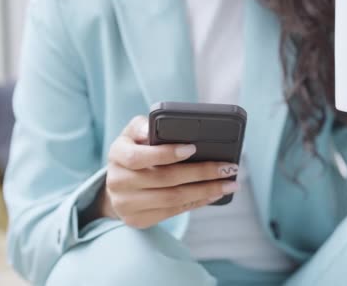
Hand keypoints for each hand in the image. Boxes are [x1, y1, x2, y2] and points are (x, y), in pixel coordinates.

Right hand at [97, 116, 239, 228]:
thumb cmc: (134, 151)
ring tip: (229, 183)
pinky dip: (197, 202)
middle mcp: (118, 182)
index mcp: (117, 155)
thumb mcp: (133, 134)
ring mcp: (126, 205)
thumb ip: (144, 126)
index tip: (193, 148)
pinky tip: (214, 194)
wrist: (118, 186)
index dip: (166, 153)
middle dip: (201, 173)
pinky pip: (173, 212)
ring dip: (206, 191)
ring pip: (173, 199)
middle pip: (164, 179)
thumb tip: (161, 128)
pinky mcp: (138, 220)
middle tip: (228, 167)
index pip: (139, 157)